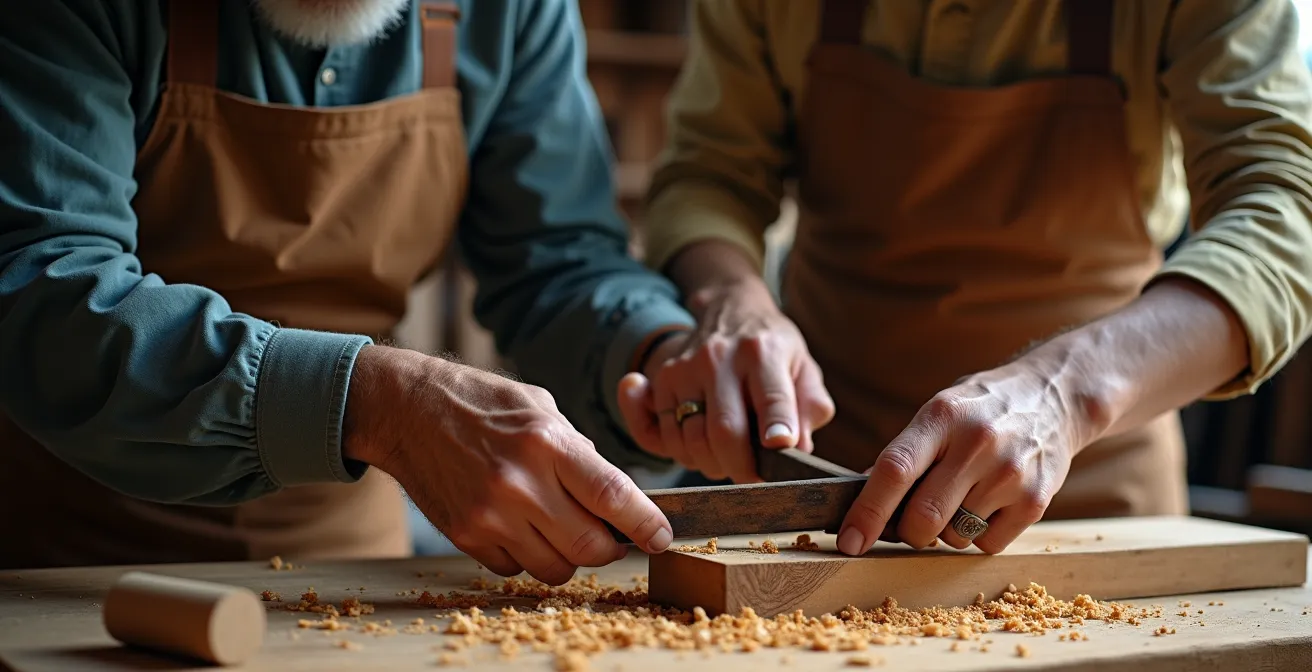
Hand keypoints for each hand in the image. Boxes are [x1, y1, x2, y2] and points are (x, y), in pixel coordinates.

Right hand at [344, 346, 671, 584]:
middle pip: (590, 546)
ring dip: (570, 557)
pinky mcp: (465, 536)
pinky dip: (527, 556)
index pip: (613, 497)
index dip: (646, 524)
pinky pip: (515, 568)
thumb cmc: (479, 401)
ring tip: (560, 528)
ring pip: (555, 568)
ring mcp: (490, 515)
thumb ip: (578, 450)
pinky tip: (519, 525)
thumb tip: (613, 494)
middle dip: (611, 549)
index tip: (662, 537)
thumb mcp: (539, 407)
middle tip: (612, 537)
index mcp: (547, 443)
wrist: (406, 409)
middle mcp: (520, 483)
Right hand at [616, 279, 834, 483]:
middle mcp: (719, 357)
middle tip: (754, 475)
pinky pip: (665, 437)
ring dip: (713, 465)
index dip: (778, 428)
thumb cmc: (772, 350)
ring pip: (692, 440)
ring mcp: (685, 368)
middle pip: (726, 431)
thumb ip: (810, 407)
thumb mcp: (804, 367)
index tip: (782, 448)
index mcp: (763, 351)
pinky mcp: (663, 381)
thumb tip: (798, 447)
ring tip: (730, 459)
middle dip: (742, 467)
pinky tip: (702, 449)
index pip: (771, 398)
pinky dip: (684, 455)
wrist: (730, 309)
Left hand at [836, 356, 1098, 555]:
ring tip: (962, 497)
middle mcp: (977, 443)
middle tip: (912, 521)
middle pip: (923, 516)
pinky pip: (987, 544)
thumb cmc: (980, 410)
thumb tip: (861, 498)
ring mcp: (1009, 473)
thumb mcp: (937, 413)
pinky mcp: (1035, 501)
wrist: (1053, 396)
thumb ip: (903, 454)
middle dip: (907, 532)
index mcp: (941, 416)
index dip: (867, 511)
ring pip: (954, 536)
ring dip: (946, 531)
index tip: (848, 541)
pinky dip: (978, 536)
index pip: (894, 470)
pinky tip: (988, 503)